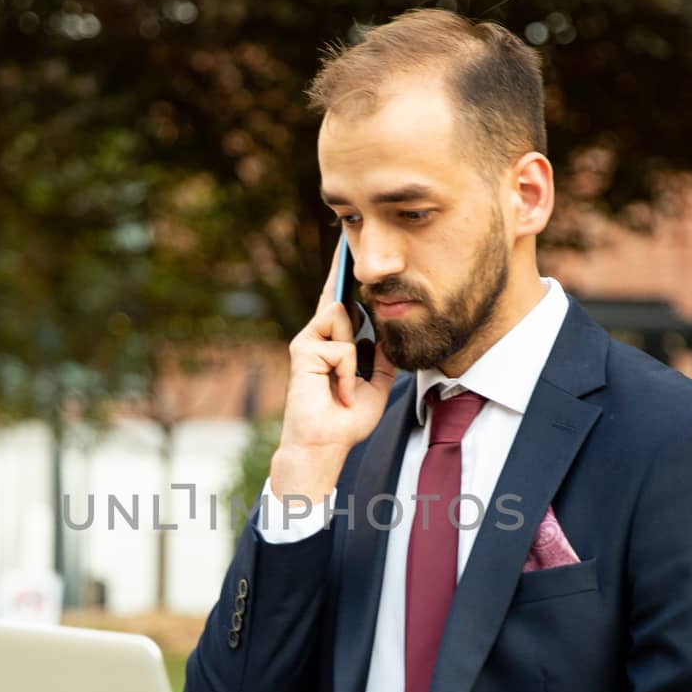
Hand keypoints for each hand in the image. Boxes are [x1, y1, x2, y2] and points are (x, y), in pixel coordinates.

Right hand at [270, 251, 397, 504]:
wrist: (326, 444)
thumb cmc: (347, 419)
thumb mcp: (377, 383)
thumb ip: (381, 356)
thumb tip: (388, 330)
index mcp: (333, 342)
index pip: (338, 301)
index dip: (341, 274)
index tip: (345, 248)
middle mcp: (317, 335)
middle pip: (339, 298)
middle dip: (346, 285)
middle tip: (350, 285)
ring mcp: (308, 339)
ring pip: (343, 315)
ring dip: (354, 354)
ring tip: (346, 383)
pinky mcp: (302, 349)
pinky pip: (343, 345)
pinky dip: (349, 371)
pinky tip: (340, 391)